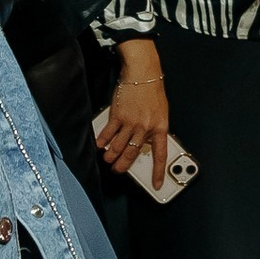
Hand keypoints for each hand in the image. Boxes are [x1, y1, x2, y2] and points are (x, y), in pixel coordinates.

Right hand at [99, 51, 170, 187]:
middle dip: (123, 166)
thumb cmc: (152, 93)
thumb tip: (144, 144)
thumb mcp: (160, 113)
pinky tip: (99, 145)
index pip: (160, 155)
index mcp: (160, 128)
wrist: (143, 74)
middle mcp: (145, 128)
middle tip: (118, 170)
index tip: (157, 184)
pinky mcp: (117, 116)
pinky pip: (107, 134)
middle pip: (132, 154)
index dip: (158, 172)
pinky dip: (102, 141)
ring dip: (110, 155)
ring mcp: (130, 122)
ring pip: (118, 147)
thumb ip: (153, 129)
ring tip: (107, 159)